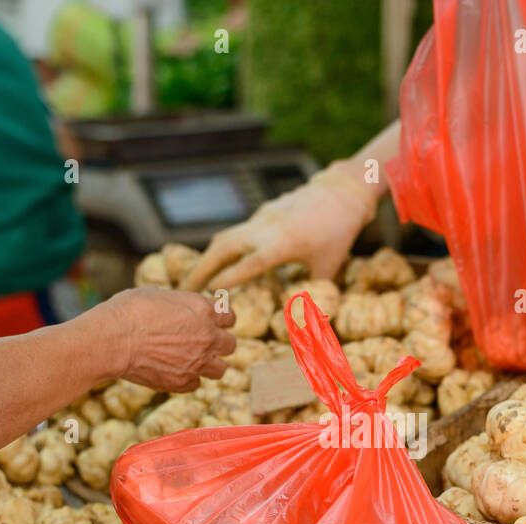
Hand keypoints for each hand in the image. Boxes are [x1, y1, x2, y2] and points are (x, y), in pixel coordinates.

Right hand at [101, 285, 236, 392]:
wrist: (112, 340)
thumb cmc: (128, 311)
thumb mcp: (156, 294)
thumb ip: (177, 303)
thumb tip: (177, 306)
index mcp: (203, 310)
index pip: (230, 316)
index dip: (222, 319)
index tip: (214, 322)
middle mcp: (207, 337)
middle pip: (230, 345)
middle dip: (219, 343)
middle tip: (205, 343)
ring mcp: (197, 362)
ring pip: (220, 370)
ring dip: (210, 365)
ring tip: (194, 361)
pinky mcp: (182, 382)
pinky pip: (196, 384)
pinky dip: (188, 379)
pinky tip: (175, 372)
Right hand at [179, 163, 378, 291]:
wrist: (342, 192)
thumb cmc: (338, 234)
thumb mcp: (328, 268)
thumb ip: (313, 295)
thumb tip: (311, 328)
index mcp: (282, 245)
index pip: (248, 265)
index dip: (227, 280)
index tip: (207, 295)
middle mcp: (265, 229)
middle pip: (222, 248)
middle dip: (201, 270)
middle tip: (183, 291)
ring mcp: (260, 218)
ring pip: (224, 238)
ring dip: (205, 259)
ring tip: (191, 281)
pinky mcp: (260, 213)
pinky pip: (234, 233)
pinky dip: (221, 249)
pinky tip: (214, 264)